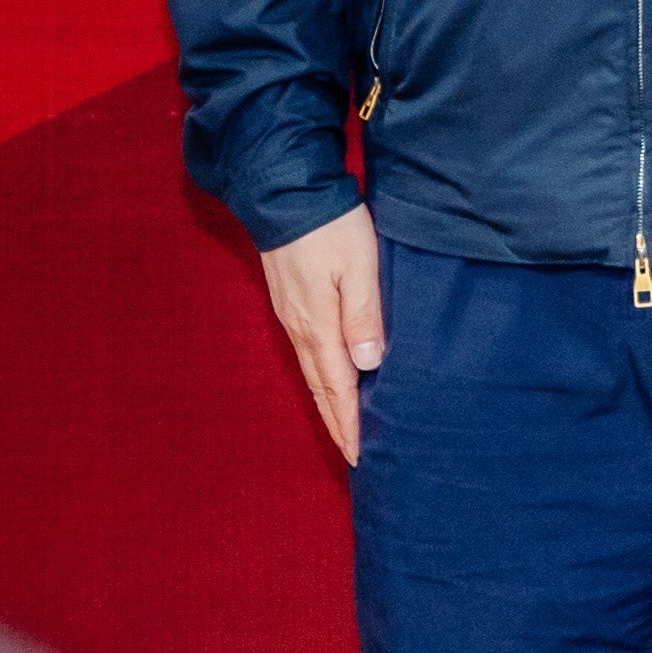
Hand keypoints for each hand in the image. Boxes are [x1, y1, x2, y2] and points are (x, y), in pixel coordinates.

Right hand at [260, 205, 383, 463]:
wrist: (286, 197)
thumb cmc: (331, 228)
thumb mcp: (359, 265)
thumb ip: (364, 313)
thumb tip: (366, 364)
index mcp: (320, 325)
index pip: (338, 387)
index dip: (349, 422)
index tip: (359, 455)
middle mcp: (302, 329)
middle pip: (321, 387)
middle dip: (336, 423)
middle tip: (352, 455)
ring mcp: (292, 317)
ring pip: (312, 372)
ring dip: (328, 403)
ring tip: (344, 428)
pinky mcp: (290, 304)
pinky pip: (306, 353)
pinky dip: (320, 377)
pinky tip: (330, 381)